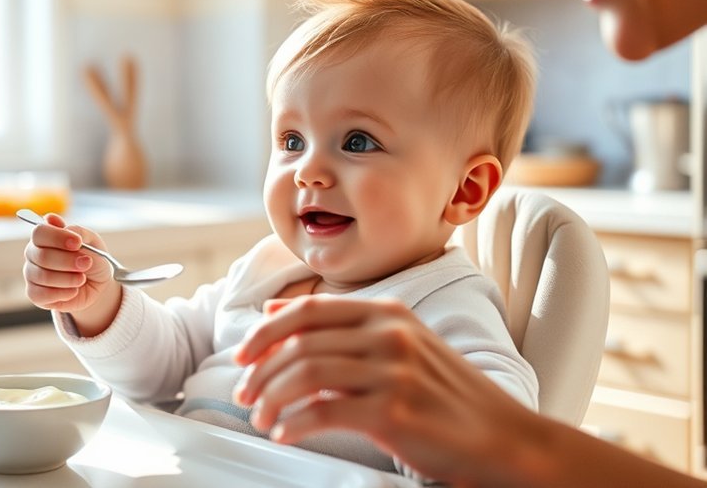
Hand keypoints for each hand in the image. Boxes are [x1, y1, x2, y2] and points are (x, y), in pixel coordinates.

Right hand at [23, 213, 120, 335]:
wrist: (97, 284)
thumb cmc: (92, 258)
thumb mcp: (92, 241)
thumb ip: (76, 230)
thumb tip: (52, 220)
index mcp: (45, 236)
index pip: (39, 232)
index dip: (58, 237)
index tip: (78, 243)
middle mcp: (33, 253)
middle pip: (41, 256)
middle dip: (68, 261)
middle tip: (86, 263)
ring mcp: (32, 274)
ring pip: (43, 276)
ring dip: (68, 278)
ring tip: (82, 278)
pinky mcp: (34, 294)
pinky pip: (42, 295)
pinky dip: (63, 293)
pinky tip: (74, 290)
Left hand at [232, 296, 537, 484]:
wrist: (505, 439)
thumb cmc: (447, 396)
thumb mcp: (401, 345)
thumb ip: (342, 328)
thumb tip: (278, 311)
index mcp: (388, 312)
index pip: (309, 310)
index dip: (266, 330)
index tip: (243, 354)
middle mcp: (390, 333)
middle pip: (300, 342)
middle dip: (260, 370)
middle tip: (244, 394)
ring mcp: (394, 371)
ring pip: (306, 373)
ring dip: (272, 398)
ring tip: (261, 417)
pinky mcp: (395, 411)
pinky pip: (325, 411)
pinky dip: (295, 423)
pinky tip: (285, 433)